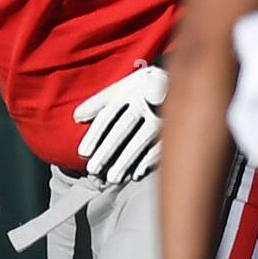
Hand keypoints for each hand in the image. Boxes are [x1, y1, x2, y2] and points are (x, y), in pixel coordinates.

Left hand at [74, 64, 166, 183]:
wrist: (182, 80)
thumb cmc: (144, 87)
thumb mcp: (123, 88)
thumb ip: (100, 102)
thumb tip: (76, 117)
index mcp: (131, 89)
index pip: (109, 113)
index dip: (95, 133)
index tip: (83, 153)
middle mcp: (147, 101)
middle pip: (123, 128)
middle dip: (107, 150)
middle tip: (93, 169)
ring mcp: (163, 115)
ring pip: (141, 140)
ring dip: (125, 161)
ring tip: (112, 178)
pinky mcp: (176, 128)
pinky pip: (162, 147)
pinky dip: (149, 161)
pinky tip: (136, 175)